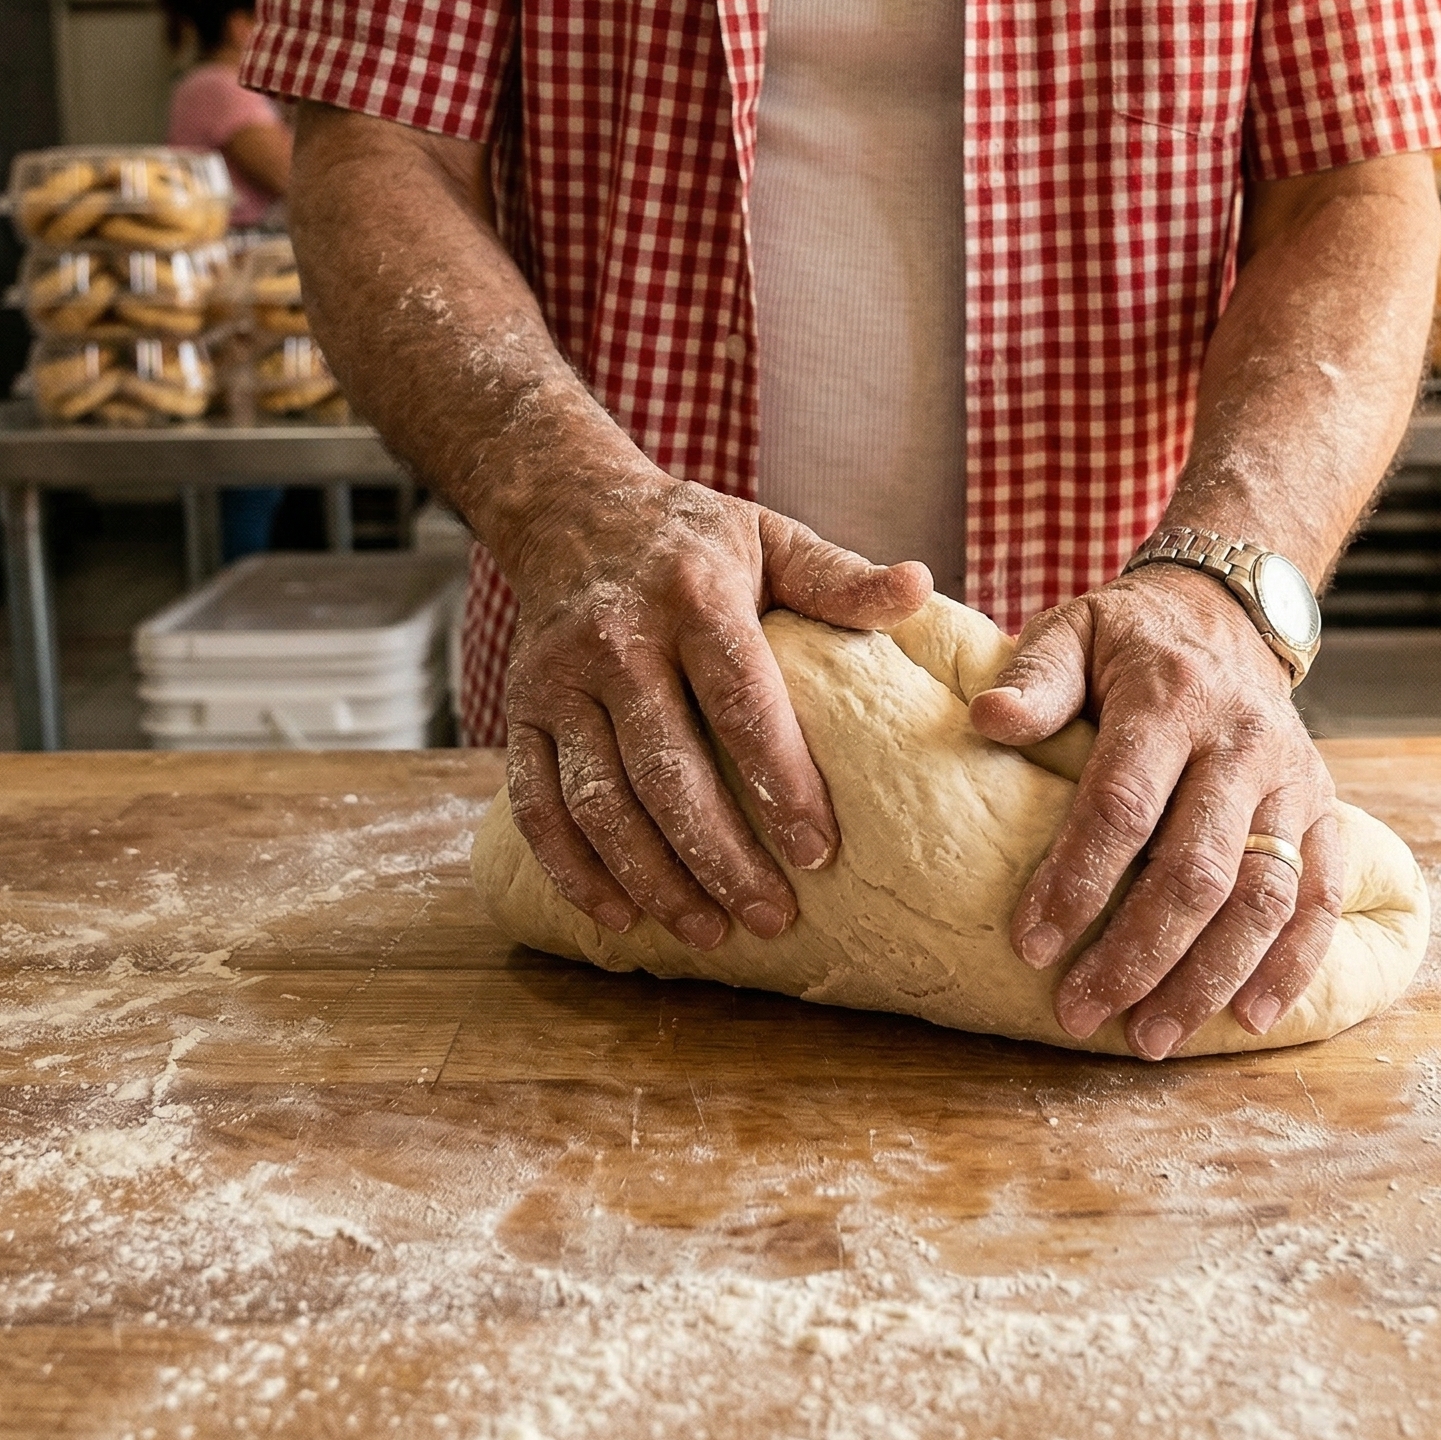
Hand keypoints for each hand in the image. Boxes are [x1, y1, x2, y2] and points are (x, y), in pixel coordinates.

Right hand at [502, 462, 930, 946]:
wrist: (570, 508)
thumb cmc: (693, 539)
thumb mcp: (770, 538)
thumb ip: (838, 578)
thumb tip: (921, 588)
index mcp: (693, 595)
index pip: (740, 701)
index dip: (780, 780)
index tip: (820, 851)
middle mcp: (616, 638)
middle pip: (666, 767)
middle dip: (718, 854)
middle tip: (773, 918)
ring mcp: (557, 678)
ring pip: (599, 799)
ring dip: (653, 877)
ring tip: (709, 932)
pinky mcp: (519, 710)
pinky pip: (536, 803)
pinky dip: (573, 869)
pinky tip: (620, 916)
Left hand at [969, 566, 1342, 1056]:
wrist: (1227, 615)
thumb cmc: (1129, 640)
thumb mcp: (1073, 631)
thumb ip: (1035, 678)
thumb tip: (988, 719)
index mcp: (1171, 697)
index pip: (1122, 804)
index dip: (1077, 880)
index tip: (1031, 945)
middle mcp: (1241, 741)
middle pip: (1195, 868)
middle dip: (1136, 952)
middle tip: (1079, 1012)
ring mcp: (1292, 779)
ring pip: (1263, 896)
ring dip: (1206, 978)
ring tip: (1149, 1037)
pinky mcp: (1325, 809)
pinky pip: (1320, 897)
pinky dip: (1292, 964)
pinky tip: (1247, 1017)